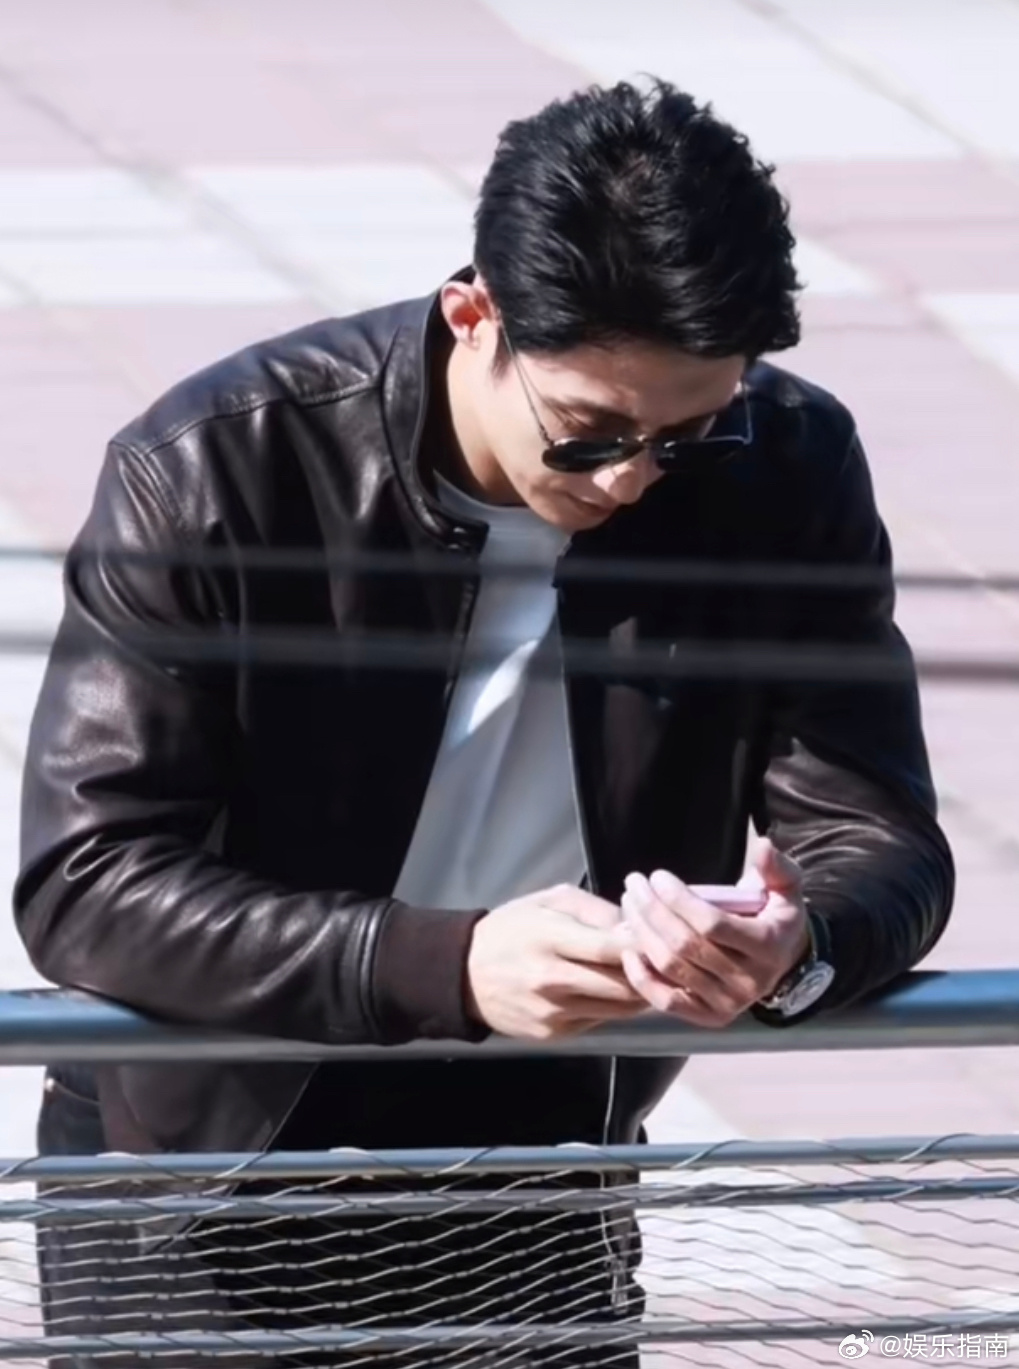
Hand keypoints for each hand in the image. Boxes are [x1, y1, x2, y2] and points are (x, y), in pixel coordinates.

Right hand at [465, 884, 647, 1039]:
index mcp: (549, 938)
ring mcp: (553, 1011)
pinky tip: (610, 991)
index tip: (656, 936)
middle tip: (660, 960)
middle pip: (622, 984)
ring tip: (643, 975)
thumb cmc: (510, 930)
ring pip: (618, 1009)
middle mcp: (552, 979)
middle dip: (647, 972)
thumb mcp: (547, 901)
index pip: (611, 946)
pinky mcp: (553, 1034)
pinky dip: (612, 1008)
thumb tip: (633, 925)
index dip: (642, 943)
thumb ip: (593, 909)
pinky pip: (599, 1021)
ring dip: (638, 994)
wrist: (465, 974)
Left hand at [618, 840, 810, 1027]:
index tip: (658, 876)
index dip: (679, 900)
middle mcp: (749, 981)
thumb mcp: (785, 888)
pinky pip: (667, 1001)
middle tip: (634, 884)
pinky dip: (642, 978)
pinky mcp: (709, 1016)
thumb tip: (762, 846)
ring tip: (629, 904)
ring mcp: (728, 1004)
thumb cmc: (774, 916)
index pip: (711, 924)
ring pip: (671, 968)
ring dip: (642, 933)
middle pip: (685, 945)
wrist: (781, 962)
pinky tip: (629, 950)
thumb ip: (776, 867)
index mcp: (768, 947)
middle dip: (652, 911)